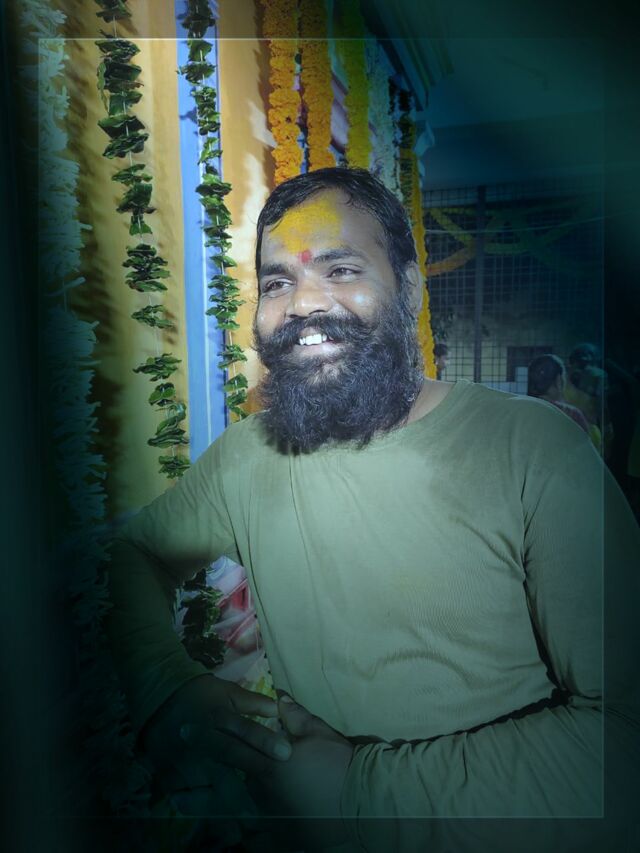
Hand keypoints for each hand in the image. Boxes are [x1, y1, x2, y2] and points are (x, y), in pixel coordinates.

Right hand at [141, 674, 292, 813]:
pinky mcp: (170, 774)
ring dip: (226, 798)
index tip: (286, 754)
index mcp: (219, 717)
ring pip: (208, 785)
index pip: (245, 730)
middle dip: (249, 779)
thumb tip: (280, 706)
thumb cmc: (198, 696)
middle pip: (228, 763)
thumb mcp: (227, 692)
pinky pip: (186, 795)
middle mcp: (203, 740)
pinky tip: (215, 811)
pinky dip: (200, 804)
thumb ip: (253, 702)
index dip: (265, 741)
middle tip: (270, 794)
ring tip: (246, 814)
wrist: (159, 700)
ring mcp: (186, 759)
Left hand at [250, 694, 353, 822]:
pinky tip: (287, 799)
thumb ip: (295, 716)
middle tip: (272, 759)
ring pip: (258, 795)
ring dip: (263, 785)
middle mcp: (266, 791)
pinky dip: (274, 806)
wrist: (360, 798)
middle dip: (256, 764)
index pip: (246, 751)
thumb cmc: (337, 761)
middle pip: (249, 775)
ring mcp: (275, 813)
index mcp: (270, 764)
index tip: (256, 739)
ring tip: (280, 779)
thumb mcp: (318, 731)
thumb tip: (280, 698)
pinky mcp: (285, 830)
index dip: (250, 743)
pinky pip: (271, 816)